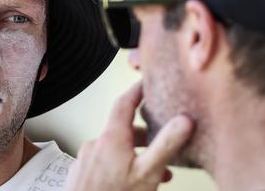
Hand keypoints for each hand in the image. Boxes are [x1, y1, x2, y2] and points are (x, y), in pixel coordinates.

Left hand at [64, 81, 194, 190]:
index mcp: (111, 137)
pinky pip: (104, 163)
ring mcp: (85, 160)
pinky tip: (131, 182)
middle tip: (162, 142)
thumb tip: (184, 121)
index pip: (124, 102)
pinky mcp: (81, 174)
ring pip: (115, 149)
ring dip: (135, 156)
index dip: (137, 91)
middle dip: (144, 136)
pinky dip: (120, 166)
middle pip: (122, 129)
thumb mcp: (148, 172)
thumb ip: (166, 145)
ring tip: (154, 173)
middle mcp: (95, 144)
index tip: (146, 84)